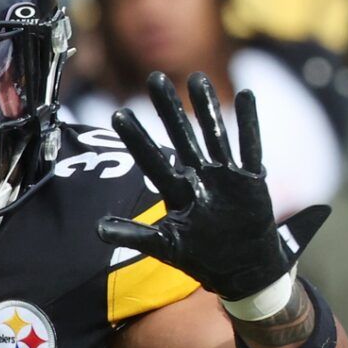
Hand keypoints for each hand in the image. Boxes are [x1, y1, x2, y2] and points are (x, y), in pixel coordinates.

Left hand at [96, 71, 328, 312]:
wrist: (244, 270)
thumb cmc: (203, 258)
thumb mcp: (167, 247)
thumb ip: (135, 236)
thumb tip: (97, 229)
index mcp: (179, 193)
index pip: (153, 161)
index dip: (137, 139)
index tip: (118, 114)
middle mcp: (200, 178)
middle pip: (182, 138)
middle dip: (169, 110)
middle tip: (154, 78)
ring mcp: (225, 177)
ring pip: (215, 135)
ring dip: (207, 108)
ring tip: (196, 78)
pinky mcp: (251, 181)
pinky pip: (251, 148)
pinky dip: (250, 124)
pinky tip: (246, 96)